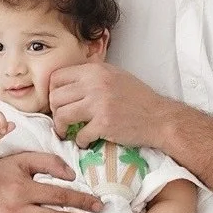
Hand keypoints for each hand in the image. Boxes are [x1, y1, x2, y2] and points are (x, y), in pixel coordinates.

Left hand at [50, 62, 168, 149]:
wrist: (159, 118)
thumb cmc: (138, 98)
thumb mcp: (115, 75)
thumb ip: (92, 75)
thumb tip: (68, 83)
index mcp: (95, 70)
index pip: (57, 77)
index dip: (52, 92)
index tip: (59, 102)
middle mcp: (95, 84)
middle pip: (55, 98)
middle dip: (55, 112)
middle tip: (62, 120)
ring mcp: (99, 104)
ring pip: (62, 116)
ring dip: (61, 128)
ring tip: (68, 132)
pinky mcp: (104, 124)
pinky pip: (79, 135)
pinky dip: (80, 141)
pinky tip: (86, 141)